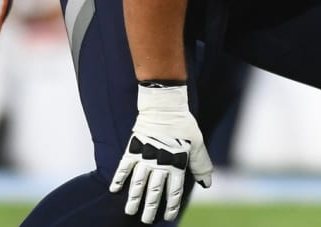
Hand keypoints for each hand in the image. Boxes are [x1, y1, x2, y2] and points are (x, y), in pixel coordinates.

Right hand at [110, 84, 212, 223]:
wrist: (164, 106)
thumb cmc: (184, 124)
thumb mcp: (198, 145)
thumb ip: (201, 166)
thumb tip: (206, 184)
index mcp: (177, 163)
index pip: (174, 191)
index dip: (171, 206)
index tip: (167, 217)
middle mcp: (160, 163)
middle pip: (155, 191)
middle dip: (150, 208)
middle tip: (146, 221)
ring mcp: (145, 157)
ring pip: (138, 183)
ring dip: (134, 198)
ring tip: (130, 211)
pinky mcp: (133, 148)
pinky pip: (124, 167)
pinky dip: (118, 178)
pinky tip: (113, 190)